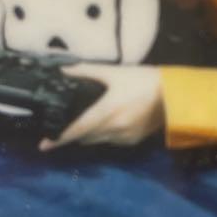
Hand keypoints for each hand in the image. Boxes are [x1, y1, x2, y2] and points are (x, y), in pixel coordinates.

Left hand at [40, 64, 164, 150]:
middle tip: (65, 126)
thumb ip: (86, 71)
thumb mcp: (113, 73)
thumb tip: (64, 69)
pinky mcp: (133, 140)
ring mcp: (124, 137)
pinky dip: (106, 134)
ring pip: (98, 140)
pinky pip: (112, 141)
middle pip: (84, 138)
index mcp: (105, 112)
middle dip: (74, 133)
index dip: (58, 139)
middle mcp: (113, 129)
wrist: (173, 94)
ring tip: (91, 120)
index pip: (76, 130)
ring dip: (90, 134)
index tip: (43, 146)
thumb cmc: (143, 80)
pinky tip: (111, 121)